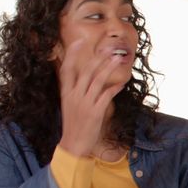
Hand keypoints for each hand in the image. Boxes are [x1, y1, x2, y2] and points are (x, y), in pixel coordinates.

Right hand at [56, 38, 128, 156]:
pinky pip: (107, 95)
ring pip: (98, 80)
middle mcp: (74, 96)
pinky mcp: (95, 112)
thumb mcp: (69, 106)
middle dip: (98, 58)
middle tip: (107, 49)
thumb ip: (75, 92)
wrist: (73, 145)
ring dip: (109, 68)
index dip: (71, 54)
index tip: (78, 42)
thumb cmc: (74, 125)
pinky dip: (115, 88)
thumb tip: (84, 80)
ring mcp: (84, 103)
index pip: (66, 69)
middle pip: (85, 71)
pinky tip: (121, 83)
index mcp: (66, 93)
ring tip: (117, 60)